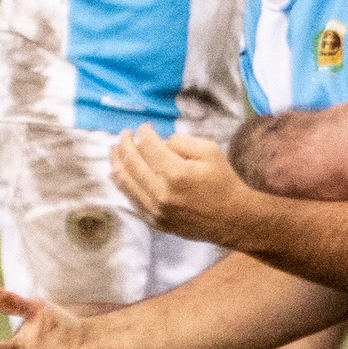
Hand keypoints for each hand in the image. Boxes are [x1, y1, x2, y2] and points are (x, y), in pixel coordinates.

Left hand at [111, 126, 250, 243]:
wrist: (233, 219)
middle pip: (131, 162)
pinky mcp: (155, 221)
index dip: (144, 132)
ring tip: (113, 150)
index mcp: (176, 173)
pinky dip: (122, 184)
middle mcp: (161, 193)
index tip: (145, 127)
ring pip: (125, 182)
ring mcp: (156, 210)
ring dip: (116, 162)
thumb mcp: (210, 151)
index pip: (148, 146)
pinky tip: (118, 173)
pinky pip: (131, 200)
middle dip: (124, 144)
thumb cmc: (224, 182)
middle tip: (123, 134)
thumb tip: (158, 143)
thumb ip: (181, 142)